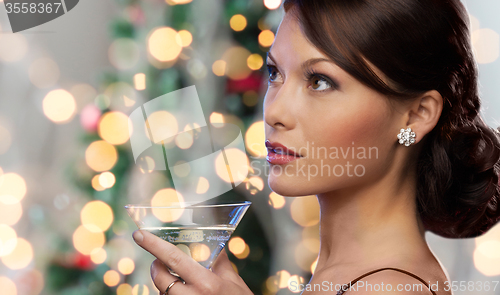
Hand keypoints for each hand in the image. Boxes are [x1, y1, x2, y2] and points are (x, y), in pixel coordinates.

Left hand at [132, 230, 253, 294]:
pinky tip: (181, 292)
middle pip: (160, 279)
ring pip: (162, 293)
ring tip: (177, 280)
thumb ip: (220, 262)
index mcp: (207, 283)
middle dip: (156, 267)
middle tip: (159, 261)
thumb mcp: (233, 281)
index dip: (154, 245)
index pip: (174, 259)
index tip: (139, 234)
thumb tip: (213, 244)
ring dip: (163, 284)